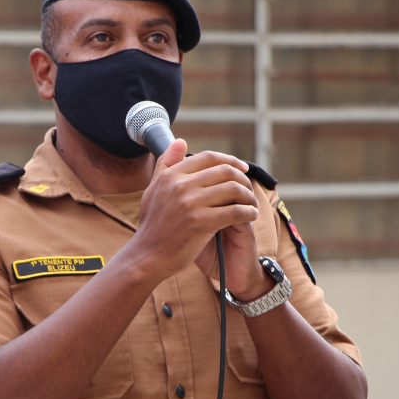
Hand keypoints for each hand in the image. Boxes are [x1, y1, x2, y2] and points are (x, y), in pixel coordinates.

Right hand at [129, 139, 259, 284]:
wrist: (147, 256)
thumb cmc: (152, 226)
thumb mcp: (153, 190)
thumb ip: (166, 164)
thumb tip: (181, 141)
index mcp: (171, 176)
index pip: (208, 157)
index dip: (230, 160)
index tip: (242, 169)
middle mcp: (180, 186)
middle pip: (224, 171)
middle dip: (243, 179)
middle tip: (249, 189)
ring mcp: (191, 204)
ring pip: (233, 189)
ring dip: (248, 196)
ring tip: (252, 204)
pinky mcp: (201, 223)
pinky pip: (235, 211)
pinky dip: (248, 212)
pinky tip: (250, 216)